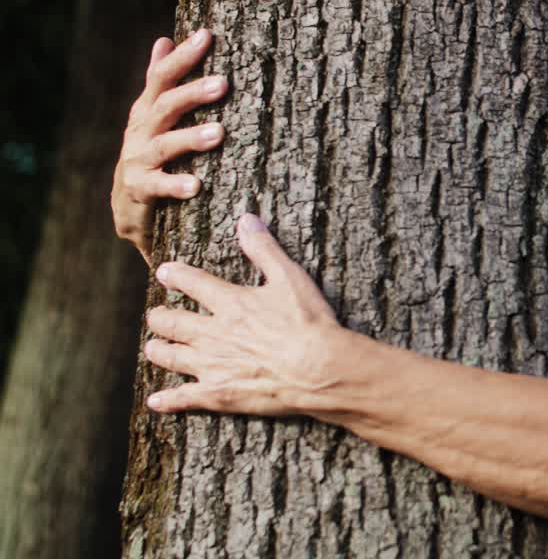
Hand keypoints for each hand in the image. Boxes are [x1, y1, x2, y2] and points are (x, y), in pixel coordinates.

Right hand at [111, 29, 226, 262]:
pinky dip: (176, 185)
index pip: (161, 77)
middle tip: (223, 84)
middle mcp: (140, 131)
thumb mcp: (153, 116)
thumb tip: (164, 39)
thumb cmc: (150, 153)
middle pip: (165, 106)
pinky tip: (196, 185)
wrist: (128, 206)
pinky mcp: (139, 190)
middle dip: (192, 93)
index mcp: (147, 110)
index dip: (182, 56)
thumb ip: (160, 81)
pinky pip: (158, 187)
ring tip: (219, 133)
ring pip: (164, 145)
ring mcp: (137, 160)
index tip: (207, 35)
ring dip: (191, 138)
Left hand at [144, 213, 346, 415]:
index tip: (163, 272)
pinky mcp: (218, 395)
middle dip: (159, 317)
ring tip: (153, 347)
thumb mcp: (290, 278)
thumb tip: (246, 219)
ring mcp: (212, 366)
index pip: (192, 283)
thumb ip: (265, 249)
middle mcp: (213, 334)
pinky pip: (183, 398)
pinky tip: (155, 401)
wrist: (319, 368)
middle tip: (155, 315)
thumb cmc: (309, 322)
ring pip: (171, 357)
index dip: (175, 275)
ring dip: (159, 350)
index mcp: (231, 303)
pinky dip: (166, 400)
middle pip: (172, 322)